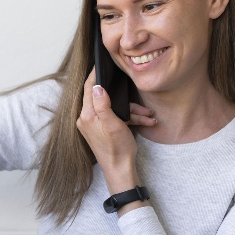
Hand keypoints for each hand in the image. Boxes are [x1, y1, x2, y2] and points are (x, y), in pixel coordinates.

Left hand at [76, 68, 154, 194]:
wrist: (121, 171)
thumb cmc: (116, 149)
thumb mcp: (112, 124)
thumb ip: (103, 104)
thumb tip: (97, 86)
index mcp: (86, 115)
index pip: (89, 89)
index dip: (95, 75)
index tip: (101, 63)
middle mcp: (88, 119)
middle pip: (104, 97)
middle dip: (123, 96)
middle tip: (132, 88)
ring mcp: (96, 124)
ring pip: (115, 108)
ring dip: (133, 110)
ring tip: (148, 116)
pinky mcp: (105, 130)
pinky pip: (118, 118)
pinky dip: (132, 119)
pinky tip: (147, 121)